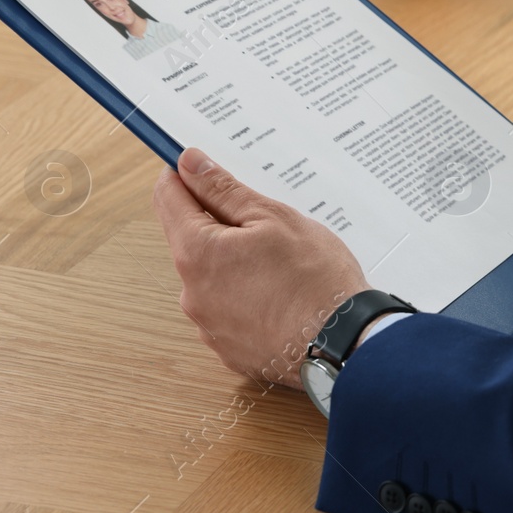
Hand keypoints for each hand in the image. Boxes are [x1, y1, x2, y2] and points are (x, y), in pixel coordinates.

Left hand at [153, 148, 370, 389]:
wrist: (344, 344)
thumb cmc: (314, 278)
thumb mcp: (273, 218)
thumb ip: (224, 190)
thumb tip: (189, 164)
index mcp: (197, 253)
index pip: (169, 199)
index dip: (183, 175)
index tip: (199, 166)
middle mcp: (192, 293)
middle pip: (194, 240)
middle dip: (223, 224)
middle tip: (269, 222)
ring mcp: (210, 326)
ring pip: (215, 277)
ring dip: (238, 263)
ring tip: (286, 265)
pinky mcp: (230, 348)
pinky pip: (231, 309)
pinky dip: (250, 296)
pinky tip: (283, 295)